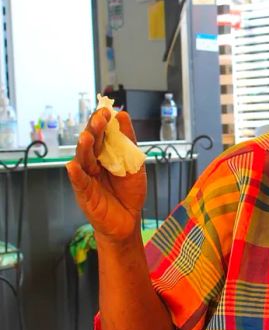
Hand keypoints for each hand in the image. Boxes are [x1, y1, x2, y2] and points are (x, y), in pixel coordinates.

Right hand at [66, 108, 146, 242]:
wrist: (129, 219)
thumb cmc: (129, 192)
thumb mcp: (134, 164)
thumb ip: (128, 141)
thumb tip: (123, 115)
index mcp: (104, 154)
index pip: (101, 134)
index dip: (102, 122)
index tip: (107, 110)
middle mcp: (93, 163)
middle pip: (91, 143)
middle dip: (94, 129)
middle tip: (100, 117)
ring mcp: (87, 178)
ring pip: (83, 160)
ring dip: (84, 148)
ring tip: (87, 136)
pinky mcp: (85, 194)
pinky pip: (79, 183)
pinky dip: (76, 174)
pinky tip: (73, 166)